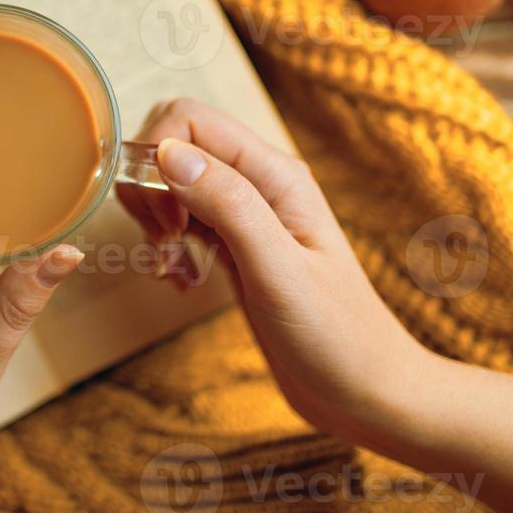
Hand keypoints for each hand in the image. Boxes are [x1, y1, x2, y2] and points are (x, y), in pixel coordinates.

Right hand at [117, 98, 430, 445]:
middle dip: (148, 189)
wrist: (364, 393)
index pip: (188, 119)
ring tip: (174, 267)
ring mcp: (243, 216)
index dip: (157, 157)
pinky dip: (165, 247)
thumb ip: (228, 204)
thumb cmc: (337, 336)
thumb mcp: (278, 269)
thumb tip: (169, 153)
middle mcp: (258, 184)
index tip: (164, 219)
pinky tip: (182, 281)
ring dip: (153, 222)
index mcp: (275, 174)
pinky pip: (178, 223)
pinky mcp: (232, 247)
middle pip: (171, 146)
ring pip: (168, 185)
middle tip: (165, 243)